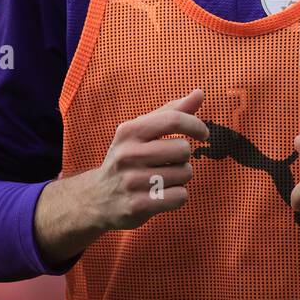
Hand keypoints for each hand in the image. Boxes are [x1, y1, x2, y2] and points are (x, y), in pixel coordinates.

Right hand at [87, 88, 208, 230]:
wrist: (96, 198)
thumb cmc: (128, 158)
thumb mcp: (141, 131)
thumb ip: (171, 112)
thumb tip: (200, 93)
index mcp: (129, 131)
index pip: (173, 120)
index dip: (196, 125)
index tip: (203, 134)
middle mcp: (128, 154)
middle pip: (184, 150)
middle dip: (183, 157)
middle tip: (168, 163)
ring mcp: (132, 181)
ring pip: (185, 174)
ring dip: (180, 177)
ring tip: (161, 179)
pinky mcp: (138, 206)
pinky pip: (180, 196)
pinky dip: (177, 196)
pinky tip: (161, 195)